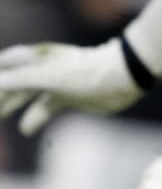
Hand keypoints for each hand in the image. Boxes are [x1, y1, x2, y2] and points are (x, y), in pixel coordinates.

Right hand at [0, 38, 142, 134]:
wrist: (123, 77)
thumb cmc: (86, 72)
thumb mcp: (50, 76)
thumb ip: (21, 80)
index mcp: (36, 59)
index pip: (7, 64)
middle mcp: (44, 69)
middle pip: (14, 82)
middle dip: (0, 95)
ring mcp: (56, 83)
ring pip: (27, 96)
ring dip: (12, 106)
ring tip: (0, 118)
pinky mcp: (68, 96)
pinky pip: (45, 108)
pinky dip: (35, 118)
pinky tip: (26, 129)